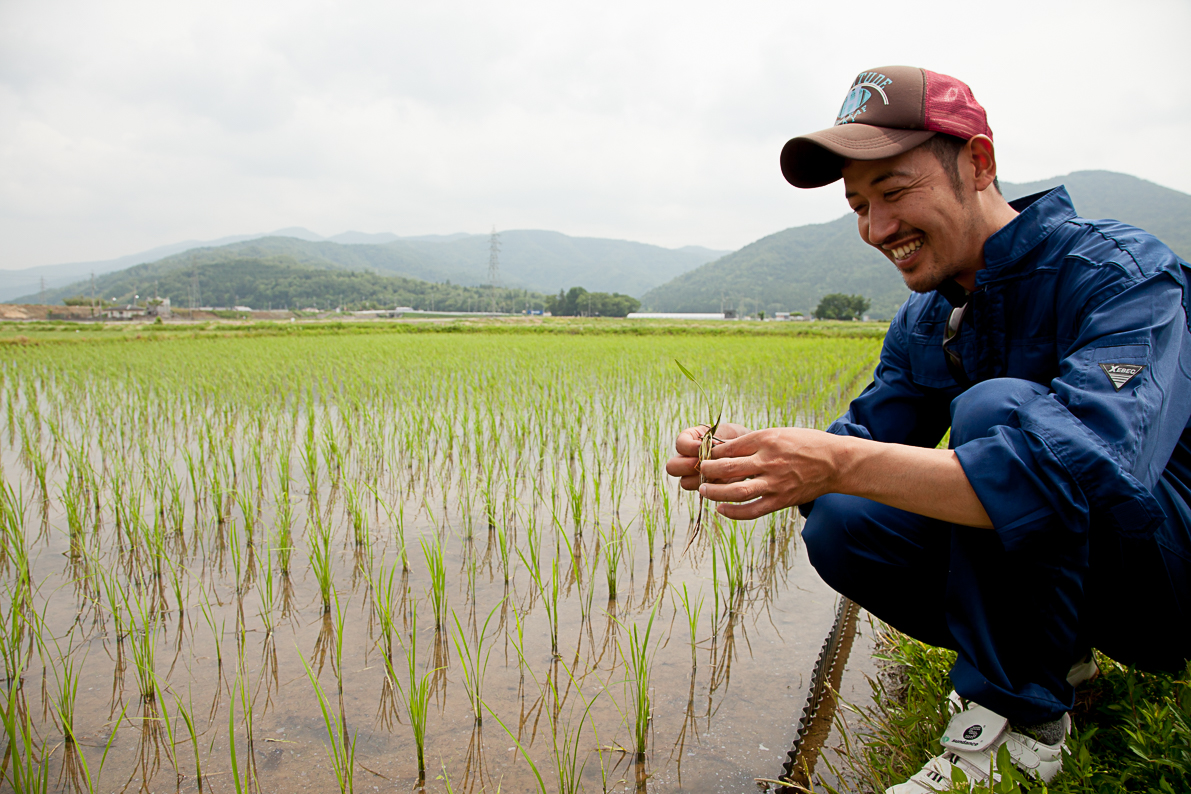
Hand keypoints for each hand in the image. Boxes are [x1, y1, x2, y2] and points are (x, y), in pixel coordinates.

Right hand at [665, 422, 750, 490]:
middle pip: (672, 467)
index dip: (689, 447)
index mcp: (690, 440)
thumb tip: (710, 451)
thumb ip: (718, 441)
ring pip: (685, 482)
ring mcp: (693, 476)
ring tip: (717, 475)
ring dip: (700, 479)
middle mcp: (687, 459)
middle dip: (687, 466)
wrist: (752, 454)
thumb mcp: (730, 434)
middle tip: (704, 465)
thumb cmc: (739, 439)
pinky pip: (701, 492)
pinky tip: (726, 483)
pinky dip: (713, 489)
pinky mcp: (705, 489)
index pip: (680, 444)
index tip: (703, 446)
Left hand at [695, 427, 842, 519]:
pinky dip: (734, 512)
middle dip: (707, 471)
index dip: (711, 453)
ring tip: (704, 491)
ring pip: (736, 491)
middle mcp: (768, 461)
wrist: (836, 462)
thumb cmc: (807, 444)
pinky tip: (721, 510)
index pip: (729, 448)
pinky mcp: (781, 500)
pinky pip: (752, 510)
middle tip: (699, 472)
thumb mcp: (779, 433)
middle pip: (727, 468)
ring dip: (715, 493)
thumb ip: (755, 442)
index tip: (703, 456)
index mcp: (766, 440)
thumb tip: (727, 449)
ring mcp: (774, 483)